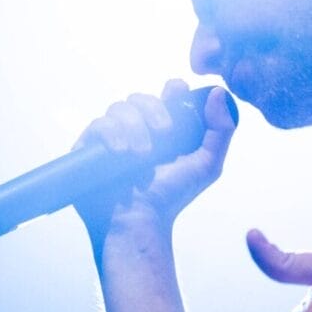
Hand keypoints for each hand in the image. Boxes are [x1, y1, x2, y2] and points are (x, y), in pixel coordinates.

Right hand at [75, 79, 236, 243]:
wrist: (140, 221)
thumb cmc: (170, 195)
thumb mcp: (206, 164)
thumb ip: (220, 130)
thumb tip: (218, 93)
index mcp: (163, 128)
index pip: (167, 95)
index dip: (173, 90)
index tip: (178, 95)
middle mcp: (137, 128)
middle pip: (141, 97)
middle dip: (154, 110)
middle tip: (165, 133)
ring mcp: (113, 136)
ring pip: (119, 108)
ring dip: (134, 126)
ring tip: (142, 154)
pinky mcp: (91, 147)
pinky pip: (98, 124)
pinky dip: (111, 132)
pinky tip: (121, 151)